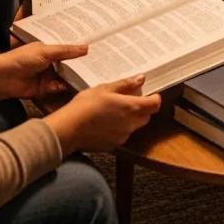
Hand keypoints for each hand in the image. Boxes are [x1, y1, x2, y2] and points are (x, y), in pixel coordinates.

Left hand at [0, 42, 87, 102]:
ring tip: (87, 76)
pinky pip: (57, 88)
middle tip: (96, 66)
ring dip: (72, 77)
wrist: (3, 78)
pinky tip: (66, 85)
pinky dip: (61, 87)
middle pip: (68, 65)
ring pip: (64, 77)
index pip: (68, 50)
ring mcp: (47, 76)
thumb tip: (86, 48)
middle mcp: (50, 62)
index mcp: (49, 50)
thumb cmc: (21, 59)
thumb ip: (67, 51)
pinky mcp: (44, 89)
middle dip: (79, 66)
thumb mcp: (47, 51)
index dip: (79, 51)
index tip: (95, 51)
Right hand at [45, 76, 161, 152]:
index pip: (155, 104)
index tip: (149, 93)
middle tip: (129, 99)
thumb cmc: (85, 106)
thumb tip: (141, 78)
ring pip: (134, 126)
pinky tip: (106, 122)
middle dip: (142, 108)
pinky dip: (120, 128)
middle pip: (146, 116)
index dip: (154, 98)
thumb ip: (125, 84)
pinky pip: (123, 135)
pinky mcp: (113, 145)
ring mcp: (123, 136)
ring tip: (114, 110)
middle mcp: (131, 124)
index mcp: (131, 107)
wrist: (68, 130)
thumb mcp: (105, 89)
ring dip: (130, 118)